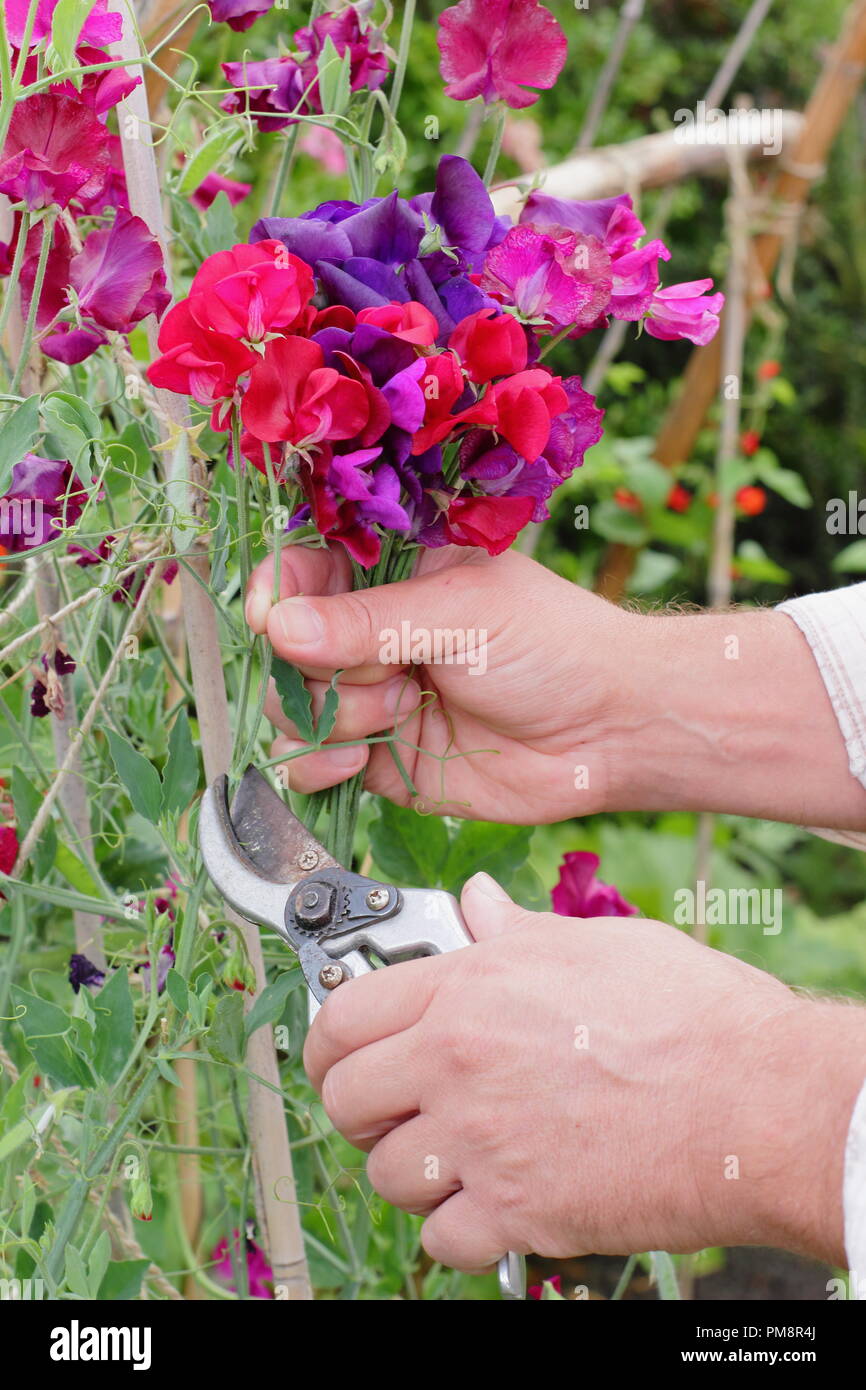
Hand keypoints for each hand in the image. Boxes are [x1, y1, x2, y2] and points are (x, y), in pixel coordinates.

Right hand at [246, 543, 865, 828]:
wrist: (609, 732)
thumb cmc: (554, 647)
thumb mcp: (462, 615)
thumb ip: (368, 624)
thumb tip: (277, 626)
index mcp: (394, 575)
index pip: (304, 570)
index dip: (278, 592)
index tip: (271, 615)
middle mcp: (374, 634)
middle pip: (287, 646)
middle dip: (316, 666)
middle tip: (383, 673)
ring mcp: (373, 697)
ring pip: (294, 707)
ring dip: (332, 715)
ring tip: (402, 712)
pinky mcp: (379, 758)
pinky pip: (312, 763)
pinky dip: (319, 765)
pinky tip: (360, 760)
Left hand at [304, 876, 865, 1270]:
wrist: (758, 1100)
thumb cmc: (692, 1015)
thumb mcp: (596, 945)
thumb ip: (516, 931)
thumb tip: (478, 902)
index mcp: (470, 987)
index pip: (345, 1013)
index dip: (329, 1039)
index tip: (339, 1054)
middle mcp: (458, 1061)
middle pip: (346, 1097)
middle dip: (361, 1108)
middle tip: (395, 1109)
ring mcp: (482, 1140)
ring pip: (387, 1174)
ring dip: (412, 1172)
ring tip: (456, 1157)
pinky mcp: (517, 1212)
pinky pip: (441, 1240)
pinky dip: (458, 1232)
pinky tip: (492, 1206)